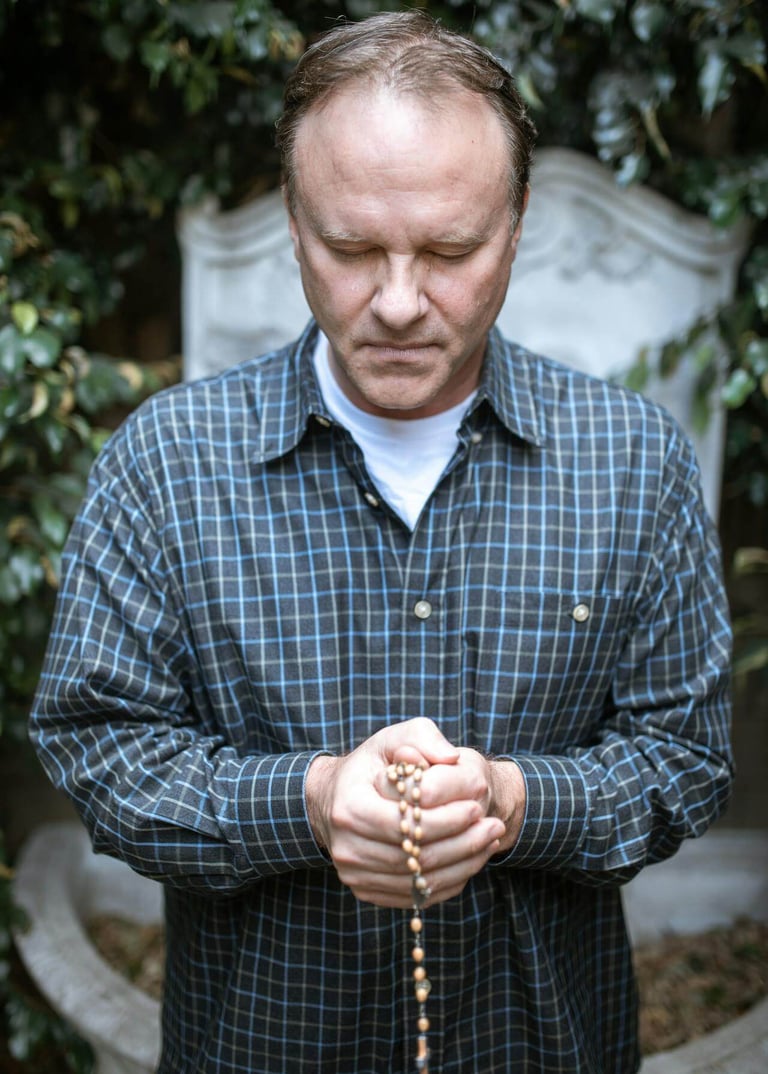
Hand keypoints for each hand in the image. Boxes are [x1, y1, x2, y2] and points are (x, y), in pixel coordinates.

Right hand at [305, 720, 515, 907]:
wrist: (333, 799)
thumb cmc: (372, 765)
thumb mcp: (392, 738)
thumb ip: (423, 738)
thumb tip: (451, 758)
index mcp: (348, 808)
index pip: (403, 824)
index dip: (444, 819)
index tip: (477, 807)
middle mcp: (346, 847)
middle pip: (414, 857)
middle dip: (462, 843)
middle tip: (494, 827)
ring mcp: (354, 875)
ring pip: (419, 881)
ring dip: (462, 864)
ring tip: (490, 841)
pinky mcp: (367, 891)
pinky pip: (415, 895)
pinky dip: (449, 880)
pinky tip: (472, 859)